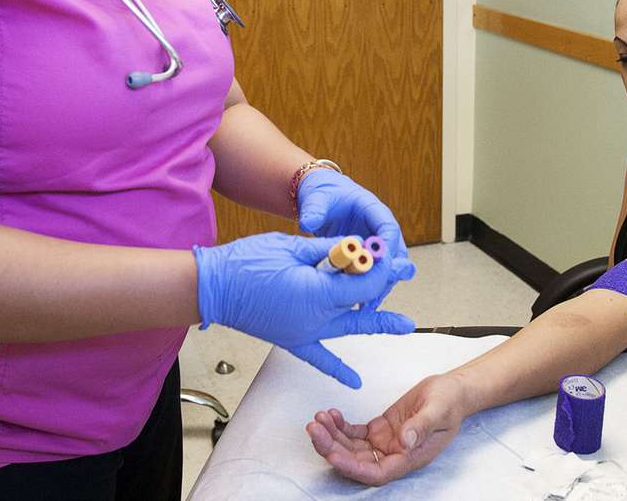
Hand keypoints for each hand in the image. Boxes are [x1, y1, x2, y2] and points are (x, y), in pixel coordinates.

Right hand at [194, 232, 413, 387]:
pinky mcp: (292, 340)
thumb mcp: (293, 246)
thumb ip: (327, 250)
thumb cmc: (249, 261)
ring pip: (349, 329)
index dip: (379, 268)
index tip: (387, 256)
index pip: (364, 282)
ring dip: (375, 325)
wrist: (215, 287)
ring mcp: (305, 332)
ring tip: (401, 325)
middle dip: (388, 298)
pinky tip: (354, 380)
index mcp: (319, 290)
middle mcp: (317, 316)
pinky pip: (320, 357)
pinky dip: (338, 369)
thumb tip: (353, 249)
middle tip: (411, 290)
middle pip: (364, 307)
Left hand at [297, 170, 415, 304]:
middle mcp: (378, 226)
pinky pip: (376, 273)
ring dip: (382, 285)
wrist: (320, 200)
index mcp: (372, 209)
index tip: (379, 265)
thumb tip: (309, 222)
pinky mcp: (367, 255)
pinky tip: (361, 304)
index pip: (389, 228)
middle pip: (396, 251)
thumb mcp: (318, 199)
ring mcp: (375, 242)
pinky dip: (371, 287)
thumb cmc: (324, 194)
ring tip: (369, 304)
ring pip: (389, 266)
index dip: (387, 248)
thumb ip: (314, 210)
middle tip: (377, 291)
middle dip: (389, 273)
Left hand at [305, 372, 466, 484]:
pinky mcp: (379, 430)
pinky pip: (354, 433)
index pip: (376, 473)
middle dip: (333, 447)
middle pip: (357, 461)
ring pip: (351, 447)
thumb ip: (422, 426)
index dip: (353, 467)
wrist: (452, 391)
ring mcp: (384, 444)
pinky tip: (332, 414)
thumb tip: (405, 441)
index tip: (333, 454)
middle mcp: (393, 456)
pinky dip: (340, 426)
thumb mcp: (439, 411)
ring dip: (332, 435)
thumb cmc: (450, 403)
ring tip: (318, 418)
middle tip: (315, 429)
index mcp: (409, 459)